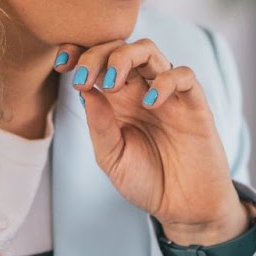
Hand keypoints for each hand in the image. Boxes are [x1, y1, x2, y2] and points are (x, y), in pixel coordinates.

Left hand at [55, 39, 249, 246]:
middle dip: (96, 54)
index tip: (61, 64)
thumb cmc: (147, 181)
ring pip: (149, 51)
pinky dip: (165, 82)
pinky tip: (150, 103)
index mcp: (116, 101)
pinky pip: (184, 76)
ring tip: (111, 83)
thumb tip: (85, 91)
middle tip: (83, 77)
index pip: (97, 62)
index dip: (78, 53)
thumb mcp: (112, 158)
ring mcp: (167, 96)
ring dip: (125, 57)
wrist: (183, 208)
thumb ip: (99, 126)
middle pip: (119, 48)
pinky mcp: (194, 105)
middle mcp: (140, 91)